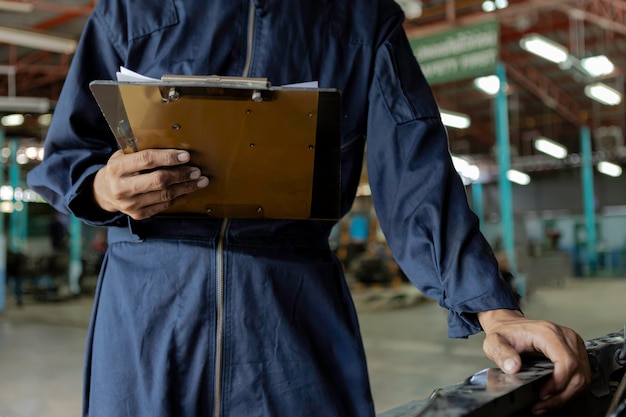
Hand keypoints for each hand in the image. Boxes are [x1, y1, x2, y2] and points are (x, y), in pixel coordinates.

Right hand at [93, 149, 208, 219]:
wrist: (104, 192)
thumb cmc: (120, 169)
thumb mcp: (123, 156)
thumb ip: (142, 151)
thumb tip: (175, 145)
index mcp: (117, 168)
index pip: (146, 160)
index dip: (169, 157)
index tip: (186, 156)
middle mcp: (122, 188)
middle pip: (159, 181)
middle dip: (182, 175)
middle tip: (196, 170)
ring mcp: (130, 204)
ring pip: (165, 195)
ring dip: (186, 187)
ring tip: (199, 181)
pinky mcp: (138, 215)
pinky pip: (164, 205)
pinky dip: (178, 197)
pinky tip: (187, 190)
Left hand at [478, 309, 590, 414]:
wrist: (509, 325)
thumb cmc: (505, 333)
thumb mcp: (495, 342)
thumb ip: (502, 354)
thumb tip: (513, 367)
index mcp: (548, 332)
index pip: (566, 361)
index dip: (558, 382)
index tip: (544, 394)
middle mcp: (564, 336)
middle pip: (578, 372)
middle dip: (562, 394)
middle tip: (543, 404)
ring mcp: (572, 343)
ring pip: (583, 375)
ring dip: (568, 394)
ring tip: (548, 402)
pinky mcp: (575, 350)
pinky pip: (581, 373)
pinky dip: (571, 387)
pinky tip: (556, 394)